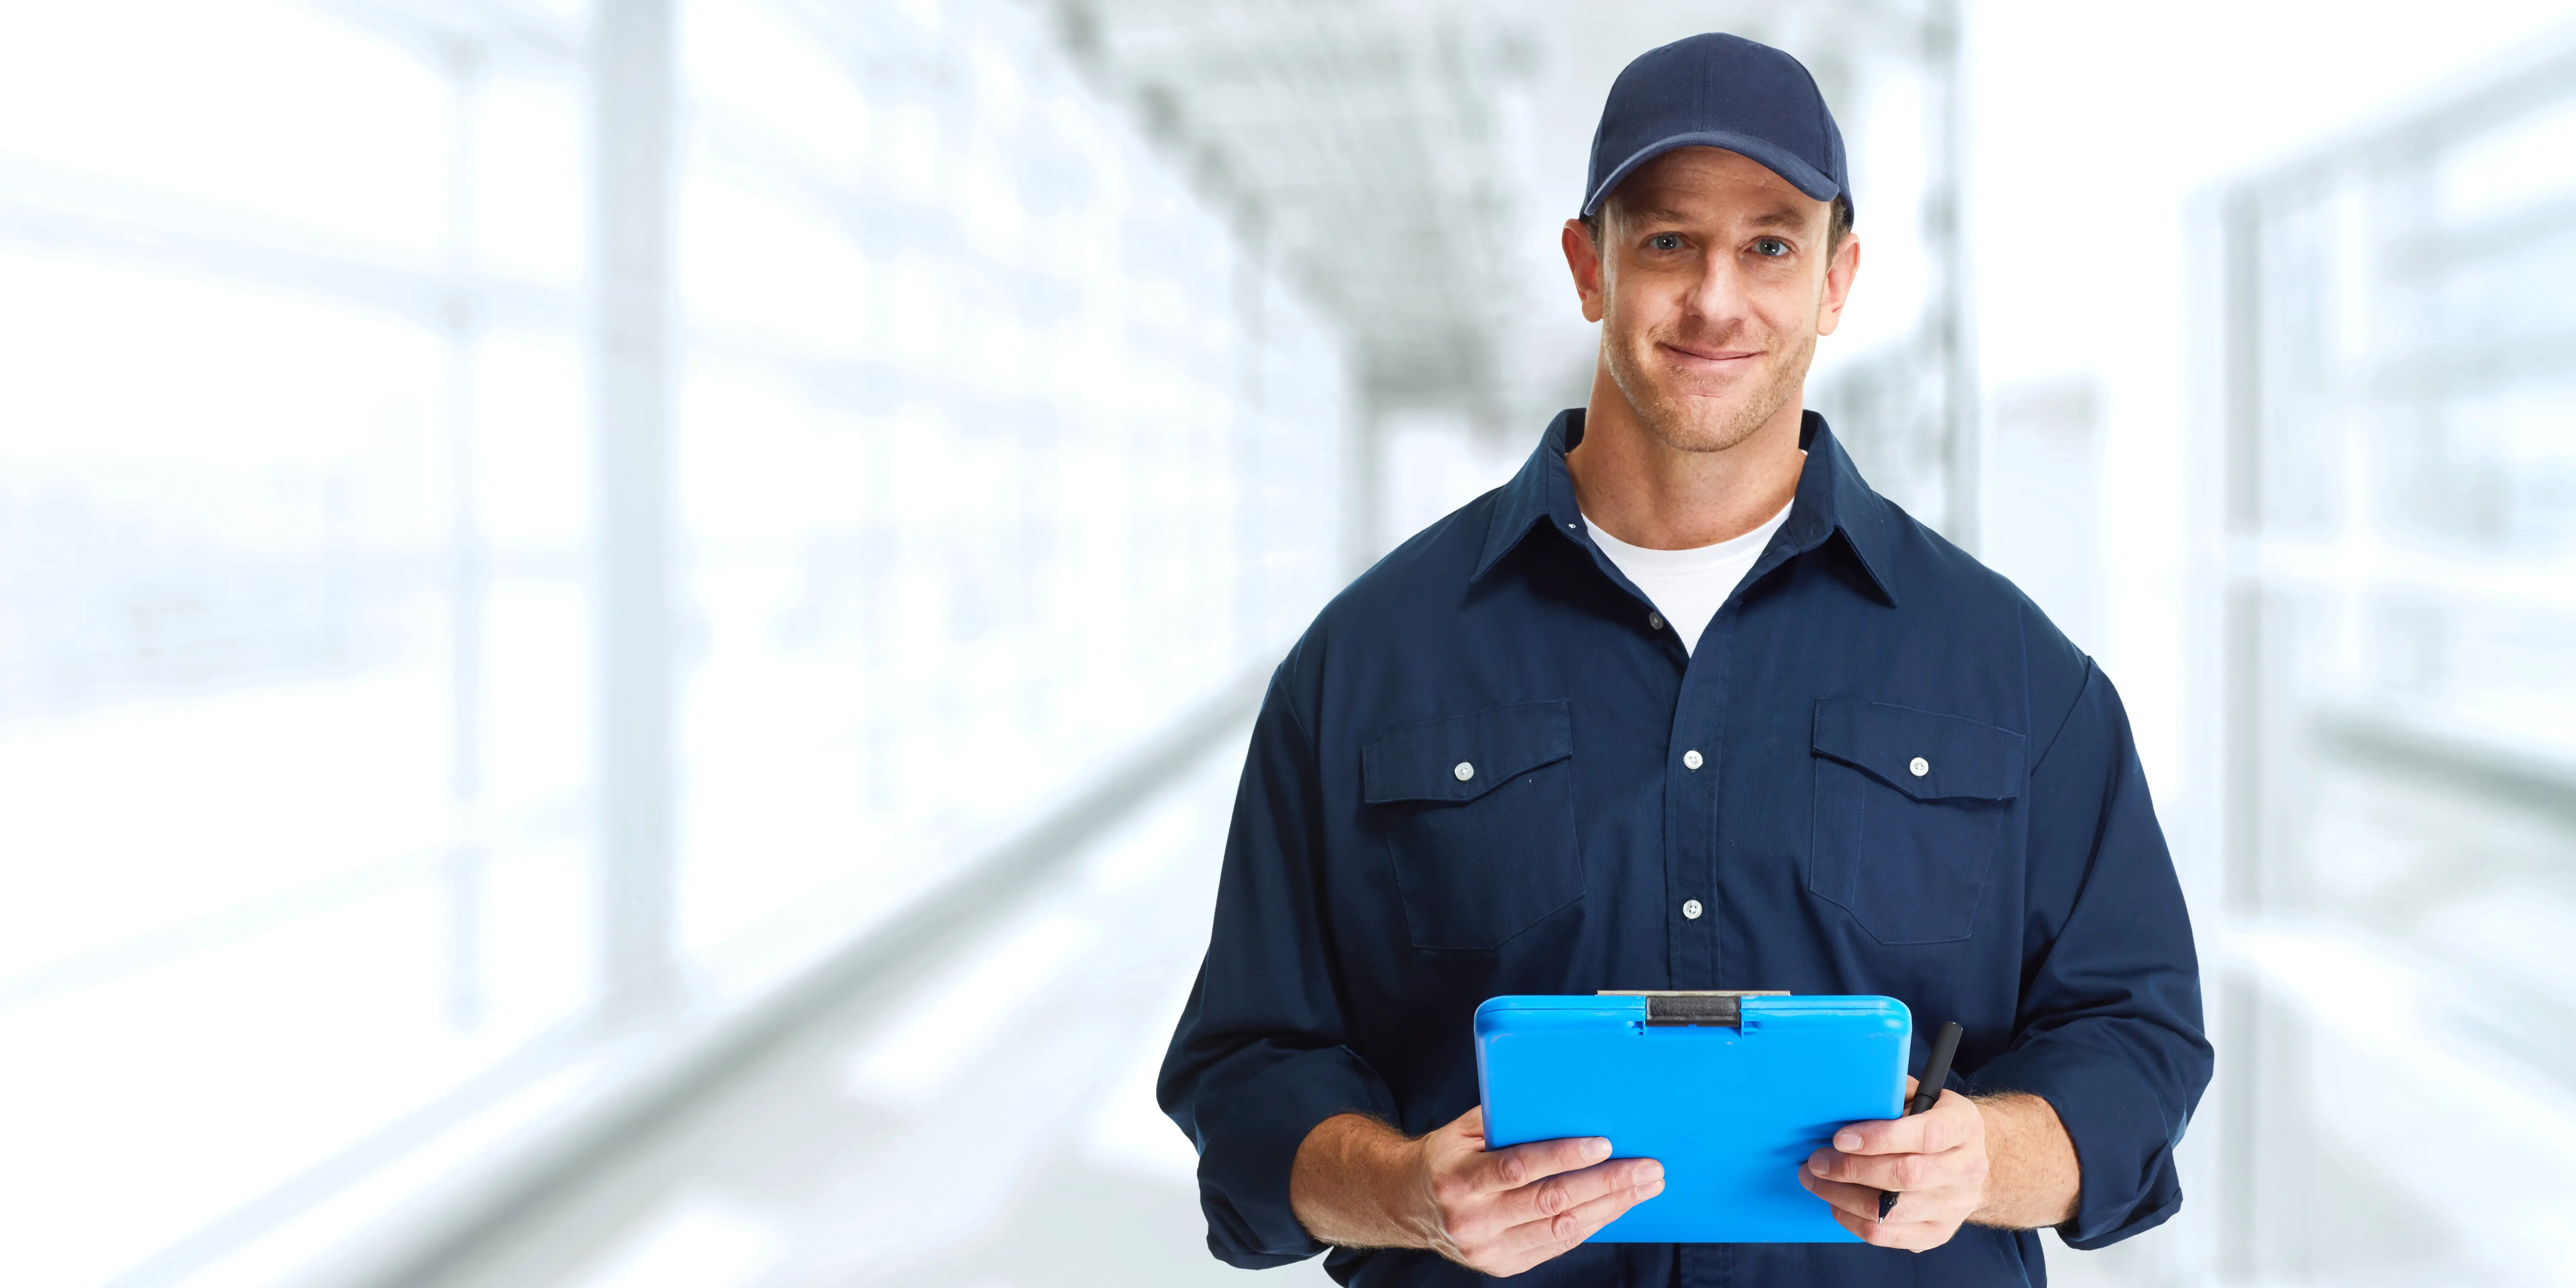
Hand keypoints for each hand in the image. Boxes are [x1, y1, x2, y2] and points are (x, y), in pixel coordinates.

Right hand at [1289, 1107, 1663, 1274]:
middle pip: (1551, 1202)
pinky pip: (1557, 1246)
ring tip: (1644, 1187)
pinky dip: (1590, 1225)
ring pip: (1562, 1229)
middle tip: (1647, 1168)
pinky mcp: (1502, 1265)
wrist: (1407, 1204)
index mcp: (1460, 1178)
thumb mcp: (1462, 1130)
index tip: (1604, 1143)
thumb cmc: (1444, 1156)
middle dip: (1606, 1184)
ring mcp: (1487, 1249)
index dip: (1564, 1156)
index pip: (1519, 1167)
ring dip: (1610, 1207)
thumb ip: (1506, 1119)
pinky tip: (1615, 1207)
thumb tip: (1563, 1102)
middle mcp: (1472, 1219)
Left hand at [1796, 1076, 1988, 1250]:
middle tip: (1816, 1161)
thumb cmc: (1930, 1119)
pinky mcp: (1938, 1232)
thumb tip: (1845, 1102)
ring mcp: (1955, 1206)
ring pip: (1892, 1210)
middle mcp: (1967, 1169)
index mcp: (1964, 1126)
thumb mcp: (1920, 1095)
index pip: (1926, 1135)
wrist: (1966, 1160)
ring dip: (1843, 1196)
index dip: (1880, 1138)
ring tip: (1815, 1181)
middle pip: (1907, 1175)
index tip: (1840, 1138)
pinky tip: (1835, 1202)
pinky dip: (1853, 1220)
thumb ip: (1890, 1097)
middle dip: (1852, 1169)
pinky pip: (1888, 1235)